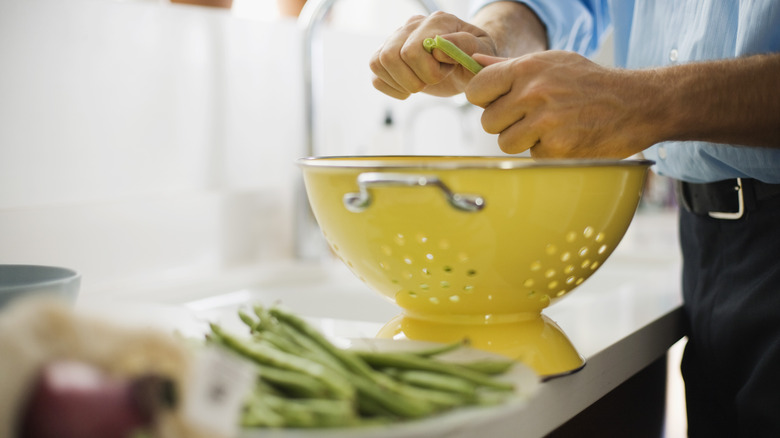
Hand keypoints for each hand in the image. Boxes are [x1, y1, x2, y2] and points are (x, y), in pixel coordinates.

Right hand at [369, 11, 496, 98]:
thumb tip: (437, 48)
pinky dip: (391, 88)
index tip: (447, 70)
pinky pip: (375, 75)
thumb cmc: (475, 58)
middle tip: (432, 80)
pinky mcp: (387, 56)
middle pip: (390, 56)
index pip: (413, 50)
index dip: (429, 72)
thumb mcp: (482, 53)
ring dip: (401, 83)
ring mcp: (397, 39)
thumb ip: (466, 46)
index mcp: (437, 21)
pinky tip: (408, 89)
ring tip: (420, 83)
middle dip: (413, 79)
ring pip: (378, 63)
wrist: (466, 65)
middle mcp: (413, 25)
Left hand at [467, 51, 658, 157]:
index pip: (477, 88)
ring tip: (548, 127)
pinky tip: (564, 137)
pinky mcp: (557, 148)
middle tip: (529, 117)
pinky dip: (545, 151)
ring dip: (523, 140)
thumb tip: (474, 63)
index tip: (497, 101)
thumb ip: (510, 66)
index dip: (484, 98)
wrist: (635, 104)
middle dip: (505, 123)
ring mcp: (545, 122)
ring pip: (505, 142)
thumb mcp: (552, 62)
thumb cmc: (589, 82)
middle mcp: (533, 93)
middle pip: (488, 122)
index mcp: (527, 68)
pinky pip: (531, 156)